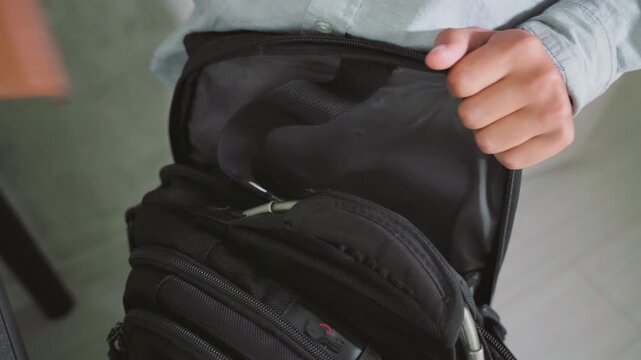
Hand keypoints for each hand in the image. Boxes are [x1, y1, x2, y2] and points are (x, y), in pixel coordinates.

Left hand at [425, 27, 573, 168]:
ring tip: (502, 115)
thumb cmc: (503, 59)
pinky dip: (506, 150)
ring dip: (487, 132)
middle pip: (470, 116)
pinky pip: (509, 160)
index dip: (458, 85)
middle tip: (489, 99)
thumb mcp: (475, 41)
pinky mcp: (560, 137)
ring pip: (487, 142)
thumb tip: (434, 60)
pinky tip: (516, 130)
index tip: (474, 80)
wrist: (554, 72)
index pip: (458, 83)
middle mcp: (541, 78)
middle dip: (472, 110)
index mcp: (518, 47)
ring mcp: (554, 110)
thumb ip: (450, 43)